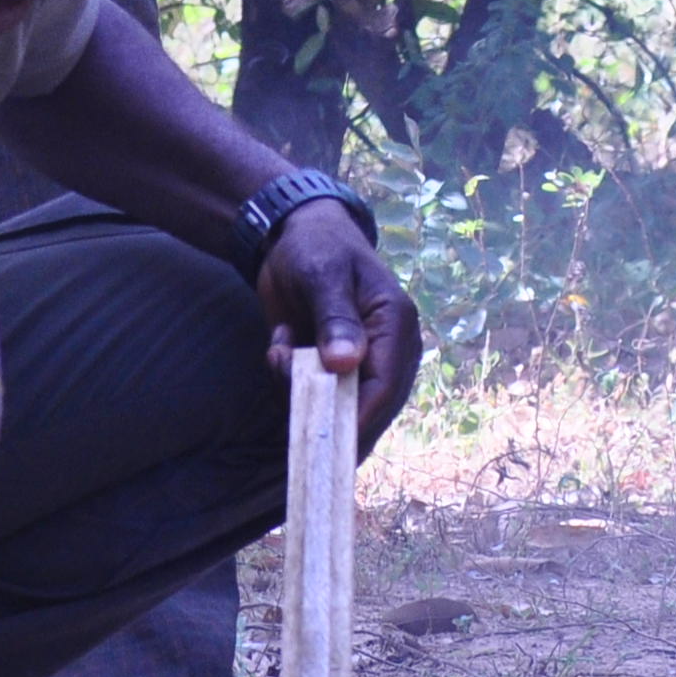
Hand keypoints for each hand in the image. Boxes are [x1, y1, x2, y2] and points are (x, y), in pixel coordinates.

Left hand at [260, 201, 421, 442]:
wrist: (291, 238)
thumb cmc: (316, 247)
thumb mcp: (322, 276)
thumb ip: (334, 318)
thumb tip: (346, 364)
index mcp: (396, 326)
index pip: (386, 387)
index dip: (359, 418)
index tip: (326, 438)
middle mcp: (386, 353)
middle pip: (366, 409)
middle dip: (320, 405)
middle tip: (280, 372)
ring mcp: (360, 365)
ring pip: (336, 410)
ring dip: (296, 390)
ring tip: (279, 347)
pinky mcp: (333, 372)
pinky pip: (313, 400)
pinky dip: (287, 384)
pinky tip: (281, 344)